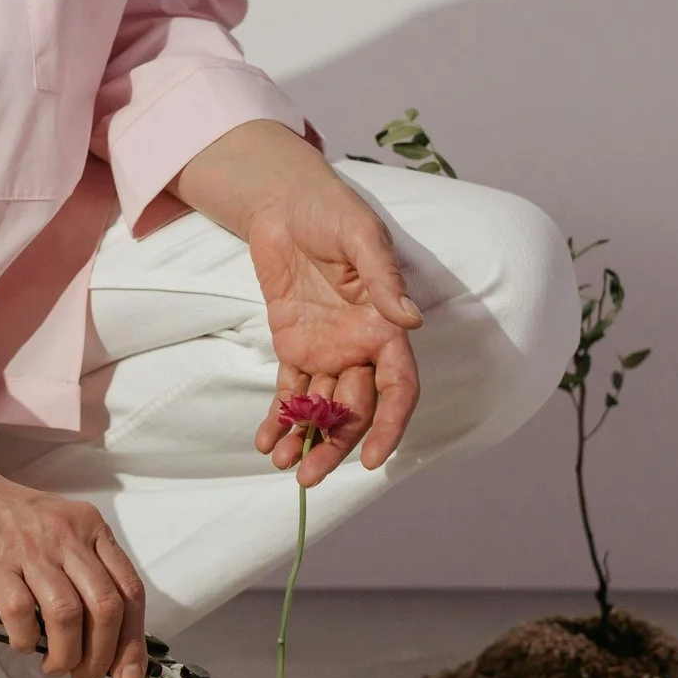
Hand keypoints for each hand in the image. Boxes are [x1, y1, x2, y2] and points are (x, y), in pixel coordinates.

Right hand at [0, 452, 149, 677]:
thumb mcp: (55, 528)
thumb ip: (81, 569)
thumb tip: (103, 635)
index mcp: (89, 527)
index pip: (128, 589)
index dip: (133, 640)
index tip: (128, 674)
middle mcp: (66, 535)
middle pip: (105, 607)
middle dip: (102, 656)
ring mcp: (29, 548)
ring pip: (67, 615)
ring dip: (65, 655)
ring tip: (55, 667)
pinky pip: (21, 612)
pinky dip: (26, 639)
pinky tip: (22, 644)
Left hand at [170, 121, 423, 486]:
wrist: (284, 202)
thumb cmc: (331, 210)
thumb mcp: (360, 236)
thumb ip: (383, 279)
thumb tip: (411, 322)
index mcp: (385, 327)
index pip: (398, 387)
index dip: (390, 425)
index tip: (374, 458)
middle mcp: (360, 346)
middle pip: (356, 409)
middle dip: (337, 444)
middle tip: (309, 475)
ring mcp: (326, 349)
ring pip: (322, 407)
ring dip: (306, 439)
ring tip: (283, 465)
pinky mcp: (293, 346)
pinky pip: (289, 391)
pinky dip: (279, 418)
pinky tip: (266, 442)